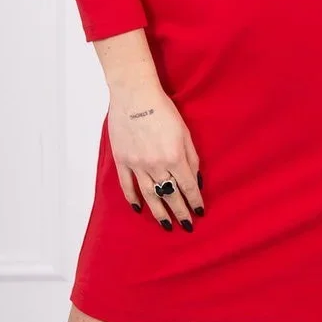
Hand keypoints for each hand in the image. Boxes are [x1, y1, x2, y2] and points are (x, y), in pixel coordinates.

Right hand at [108, 83, 204, 230]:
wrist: (134, 95)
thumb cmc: (163, 109)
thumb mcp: (185, 131)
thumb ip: (191, 158)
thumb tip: (196, 180)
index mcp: (174, 157)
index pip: (188, 187)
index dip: (194, 201)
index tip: (199, 213)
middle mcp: (156, 165)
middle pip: (170, 195)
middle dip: (180, 212)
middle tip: (187, 226)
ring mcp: (137, 164)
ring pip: (149, 195)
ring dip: (159, 212)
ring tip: (167, 225)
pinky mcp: (122, 160)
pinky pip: (127, 185)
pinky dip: (132, 199)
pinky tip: (139, 209)